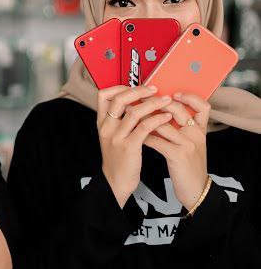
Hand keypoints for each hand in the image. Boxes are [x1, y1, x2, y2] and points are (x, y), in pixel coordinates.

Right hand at [97, 85, 173, 207]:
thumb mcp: (112, 137)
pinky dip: (158, 119)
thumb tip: (133, 104)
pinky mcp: (129, 146)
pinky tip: (166, 116)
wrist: (116, 182)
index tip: (134, 86)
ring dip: (153, 103)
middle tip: (154, 89)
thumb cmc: (118, 159)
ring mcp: (116, 137)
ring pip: (134, 112)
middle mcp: (107, 127)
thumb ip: (119, 121)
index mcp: (102, 123)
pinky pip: (145, 127)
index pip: (103, 96)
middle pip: (119, 99)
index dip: (119, 87)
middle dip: (139, 91)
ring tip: (166, 100)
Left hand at [144, 93, 210, 210]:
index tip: (173, 93)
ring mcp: (188, 144)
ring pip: (162, 123)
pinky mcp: (178, 155)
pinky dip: (143, 135)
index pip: (203, 106)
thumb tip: (160, 112)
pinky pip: (156, 140)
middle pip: (178, 109)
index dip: (190, 97)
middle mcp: (196, 134)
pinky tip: (134, 134)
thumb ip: (180, 128)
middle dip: (156, 103)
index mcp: (200, 130)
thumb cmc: (188, 165)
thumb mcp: (190, 144)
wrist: (195, 190)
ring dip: (144, 118)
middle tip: (139, 100)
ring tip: (131, 114)